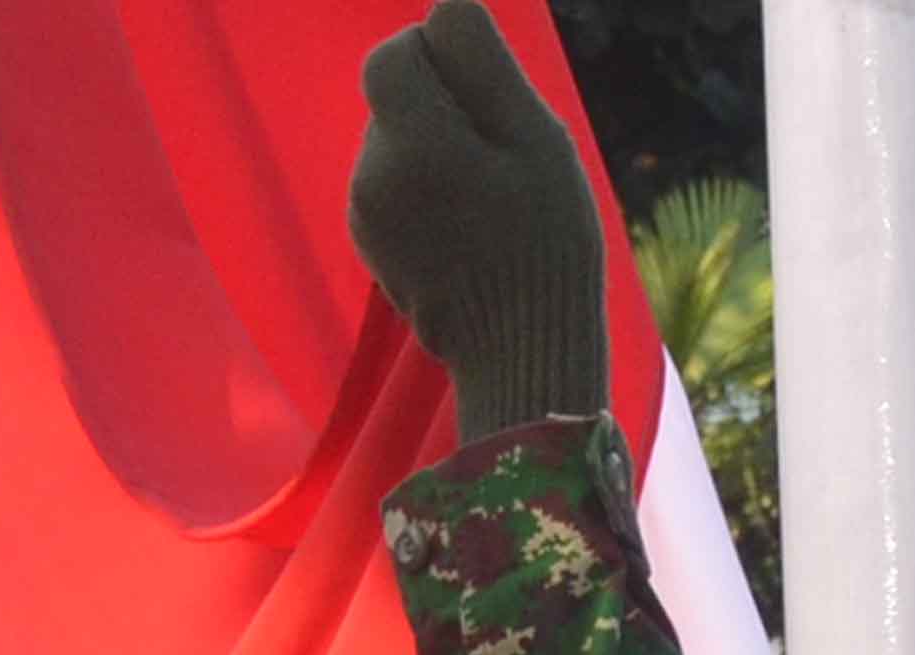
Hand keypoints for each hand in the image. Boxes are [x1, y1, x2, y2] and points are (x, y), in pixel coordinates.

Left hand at [347, 3, 609, 439]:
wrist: (525, 361)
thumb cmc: (549, 248)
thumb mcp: (540, 143)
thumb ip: (483, 66)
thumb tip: (442, 13)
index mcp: (414, 137)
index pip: (400, 51)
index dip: (448, 64)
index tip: (496, 109)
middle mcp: (373, 168)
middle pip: (397, 97)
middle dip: (445, 112)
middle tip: (506, 167)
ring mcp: (365, 212)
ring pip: (397, 144)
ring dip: (439, 156)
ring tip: (493, 211)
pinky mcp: (371, 246)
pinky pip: (394, 191)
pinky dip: (428, 199)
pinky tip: (470, 239)